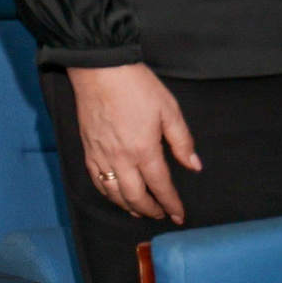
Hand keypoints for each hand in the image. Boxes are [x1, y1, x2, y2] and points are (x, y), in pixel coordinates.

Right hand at [66, 63, 199, 222]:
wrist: (99, 67)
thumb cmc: (137, 85)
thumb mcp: (168, 109)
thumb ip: (182, 140)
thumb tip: (194, 166)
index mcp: (144, 149)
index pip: (160, 185)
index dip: (171, 203)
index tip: (179, 214)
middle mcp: (121, 158)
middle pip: (136, 196)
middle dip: (150, 210)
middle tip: (161, 214)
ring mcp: (101, 154)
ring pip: (114, 193)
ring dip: (128, 206)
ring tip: (139, 211)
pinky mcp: (87, 148)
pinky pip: (96, 180)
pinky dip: (107, 193)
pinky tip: (114, 194)